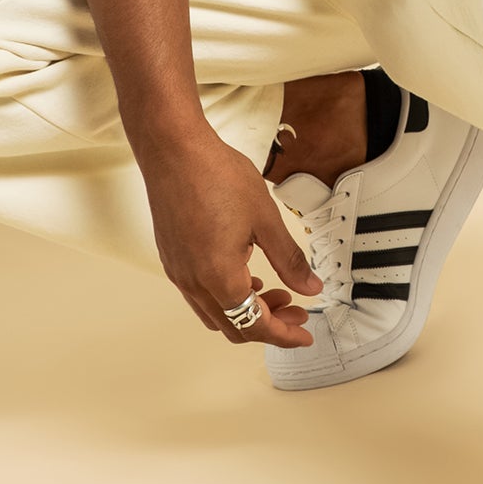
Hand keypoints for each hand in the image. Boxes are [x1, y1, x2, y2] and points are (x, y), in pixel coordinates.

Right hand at [141, 124, 323, 346]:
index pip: (255, 325)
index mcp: (219, 276)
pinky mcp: (172, 257)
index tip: (304, 334)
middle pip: (233, 327)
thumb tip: (310, 287)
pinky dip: (225, 296)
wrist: (174, 149)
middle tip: (297, 312)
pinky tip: (245, 273)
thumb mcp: (266, 218)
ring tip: (275, 291)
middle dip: (268, 325)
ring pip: (215, 313)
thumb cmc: (217, 175)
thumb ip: (289, 259)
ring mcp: (178, 271)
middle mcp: (193, 281)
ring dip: (246, 312)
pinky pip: (200, 294)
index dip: (283, 334)